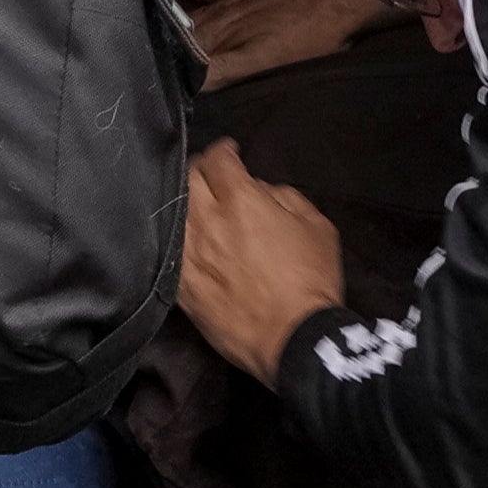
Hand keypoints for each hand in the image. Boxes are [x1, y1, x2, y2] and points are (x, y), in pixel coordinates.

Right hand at [175, 0, 394, 87]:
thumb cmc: (311, 38)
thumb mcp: (267, 61)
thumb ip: (226, 69)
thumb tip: (191, 80)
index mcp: (228, 37)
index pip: (190, 50)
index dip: (173, 60)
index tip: (154, 69)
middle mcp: (227, 15)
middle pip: (192, 31)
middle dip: (171, 42)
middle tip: (149, 50)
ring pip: (202, 12)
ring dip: (180, 21)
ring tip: (157, 27)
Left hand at [178, 141, 347, 381]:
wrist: (292, 338)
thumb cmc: (311, 280)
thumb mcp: (318, 226)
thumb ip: (287, 198)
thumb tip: (264, 191)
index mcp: (242, 200)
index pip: (218, 158)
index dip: (224, 150)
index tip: (230, 153)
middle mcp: (207, 220)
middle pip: (187, 178)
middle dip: (199, 169)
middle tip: (210, 175)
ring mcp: (189, 254)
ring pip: (173, 211)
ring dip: (185, 202)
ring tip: (196, 206)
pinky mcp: (181, 285)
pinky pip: (170, 250)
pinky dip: (178, 238)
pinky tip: (189, 240)